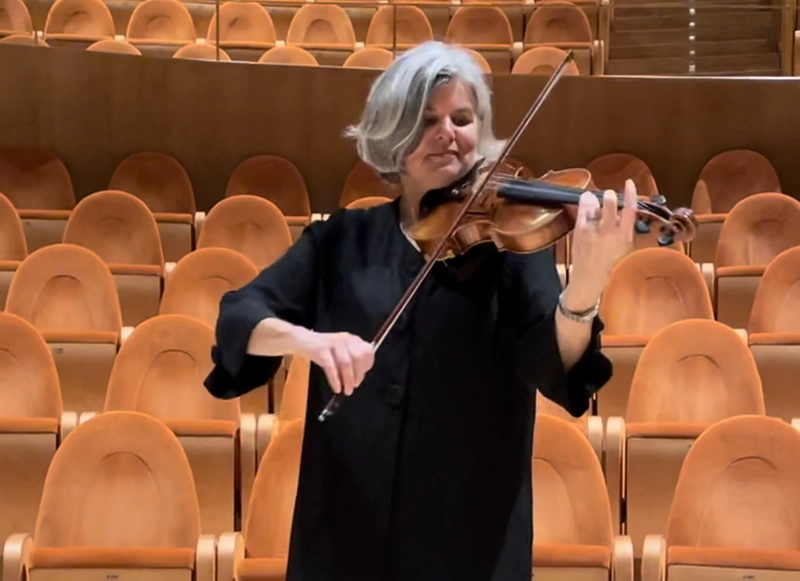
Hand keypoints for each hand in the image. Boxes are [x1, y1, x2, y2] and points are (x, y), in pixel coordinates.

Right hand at [292, 329, 374, 395]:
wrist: (304, 341)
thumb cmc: (325, 350)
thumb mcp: (341, 352)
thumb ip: (352, 361)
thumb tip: (359, 378)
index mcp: (353, 339)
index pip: (367, 351)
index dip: (367, 366)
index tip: (361, 378)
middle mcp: (345, 339)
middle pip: (358, 357)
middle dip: (358, 375)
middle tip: (355, 386)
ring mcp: (333, 344)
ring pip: (345, 363)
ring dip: (348, 380)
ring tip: (347, 391)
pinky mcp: (321, 350)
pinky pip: (331, 367)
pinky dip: (335, 380)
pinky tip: (336, 388)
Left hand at [566, 179, 637, 308]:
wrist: (589, 279)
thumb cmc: (608, 264)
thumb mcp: (624, 247)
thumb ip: (623, 228)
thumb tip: (620, 208)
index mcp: (625, 237)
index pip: (631, 211)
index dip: (631, 195)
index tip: (629, 183)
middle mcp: (610, 233)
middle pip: (611, 206)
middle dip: (609, 198)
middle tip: (609, 195)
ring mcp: (594, 232)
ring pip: (595, 207)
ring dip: (595, 201)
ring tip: (595, 200)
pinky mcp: (580, 232)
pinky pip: (582, 212)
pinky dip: (584, 204)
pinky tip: (586, 200)